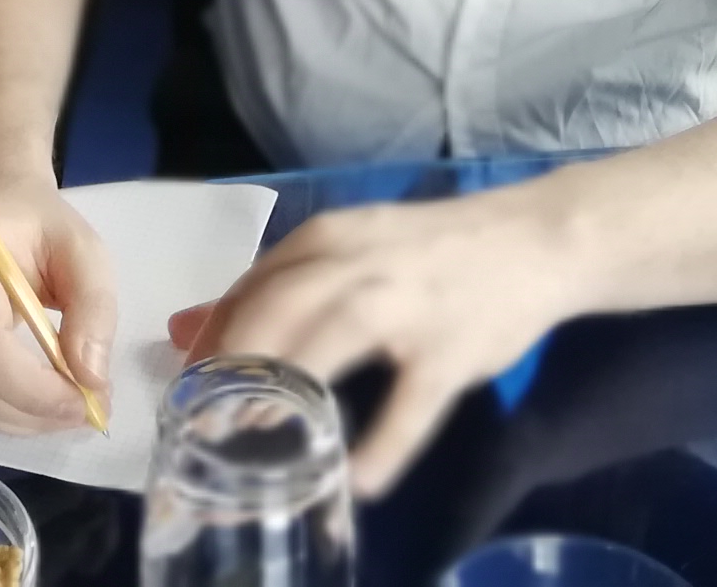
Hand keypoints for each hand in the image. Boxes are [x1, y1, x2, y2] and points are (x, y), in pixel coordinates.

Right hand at [0, 166, 117, 432]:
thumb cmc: (38, 220)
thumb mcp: (84, 250)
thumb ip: (94, 310)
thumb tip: (90, 380)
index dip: (33, 390)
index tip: (85, 405)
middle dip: (30, 411)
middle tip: (82, 415)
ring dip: (13, 418)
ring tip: (59, 413)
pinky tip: (27, 404)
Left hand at [176, 192, 573, 495]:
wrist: (530, 239)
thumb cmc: (425, 252)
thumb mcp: (347, 250)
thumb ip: (278, 286)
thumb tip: (191, 328)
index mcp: (326, 239)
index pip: (250, 287)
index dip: (212, 341)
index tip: (186, 389)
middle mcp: (357, 264)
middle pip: (275, 310)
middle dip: (230, 368)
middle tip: (202, 425)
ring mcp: (406, 306)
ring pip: (331, 343)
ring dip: (284, 393)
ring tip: (251, 445)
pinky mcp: (449, 351)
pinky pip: (410, 406)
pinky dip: (381, 445)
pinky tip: (355, 479)